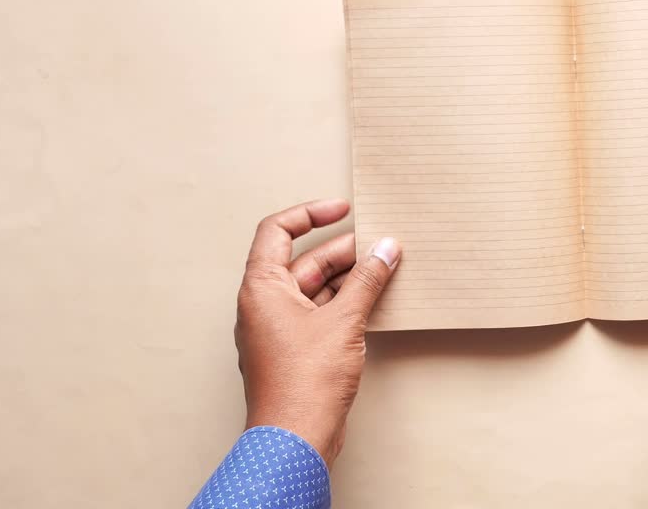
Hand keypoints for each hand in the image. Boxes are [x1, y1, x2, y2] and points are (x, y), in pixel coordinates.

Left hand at [234, 198, 400, 465]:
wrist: (296, 438)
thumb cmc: (304, 381)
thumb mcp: (344, 320)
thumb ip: (367, 280)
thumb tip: (386, 250)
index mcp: (262, 287)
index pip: (278, 231)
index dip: (311, 214)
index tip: (344, 209)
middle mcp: (264, 304)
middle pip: (303, 260)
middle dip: (343, 250)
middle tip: (381, 244)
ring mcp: (279, 328)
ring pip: (315, 288)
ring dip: (348, 277)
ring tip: (384, 269)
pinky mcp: (295, 350)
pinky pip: (320, 312)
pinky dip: (345, 303)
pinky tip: (373, 301)